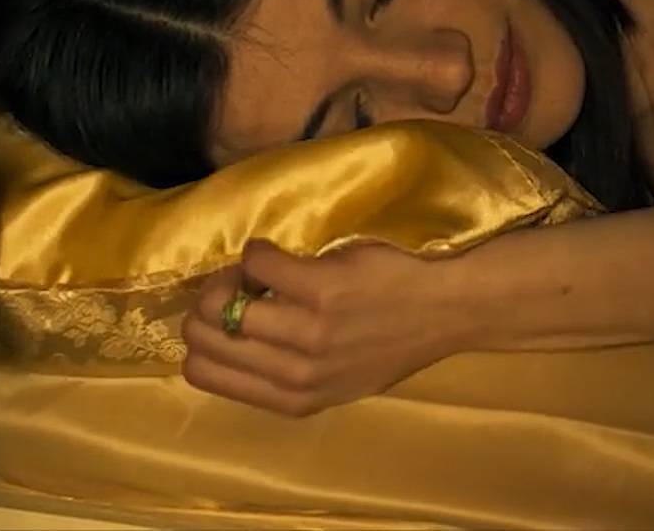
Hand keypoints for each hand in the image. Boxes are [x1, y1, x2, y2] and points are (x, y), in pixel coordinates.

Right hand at [182, 239, 458, 416]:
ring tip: (258, 270)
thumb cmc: (394, 336)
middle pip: (202, 341)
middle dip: (206, 307)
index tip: (229, 317)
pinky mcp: (321, 290)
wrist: (450, 309)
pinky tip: (278, 254)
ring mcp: (308, 333)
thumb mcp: (337, 377)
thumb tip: (227, 335)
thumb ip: (286, 370)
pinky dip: (257, 253)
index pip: (202, 374)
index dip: (204, 339)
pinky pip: (256, 263)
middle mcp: (297, 374)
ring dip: (229, 279)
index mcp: (294, 399)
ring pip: (220, 306)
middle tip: (237, 288)